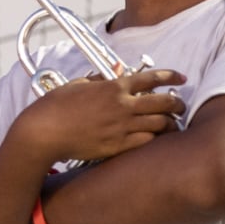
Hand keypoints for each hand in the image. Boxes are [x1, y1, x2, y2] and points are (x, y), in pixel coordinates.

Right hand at [15, 68, 186, 165]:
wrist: (43, 133)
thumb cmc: (54, 107)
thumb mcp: (76, 85)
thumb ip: (96, 81)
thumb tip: (106, 79)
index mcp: (114, 87)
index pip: (152, 78)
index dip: (171, 77)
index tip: (181, 79)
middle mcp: (122, 105)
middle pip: (163, 103)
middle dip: (177, 104)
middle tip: (180, 107)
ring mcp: (121, 127)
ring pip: (160, 124)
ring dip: (170, 124)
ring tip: (172, 125)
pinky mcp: (116, 146)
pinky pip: (146, 142)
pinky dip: (154, 139)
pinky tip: (155, 139)